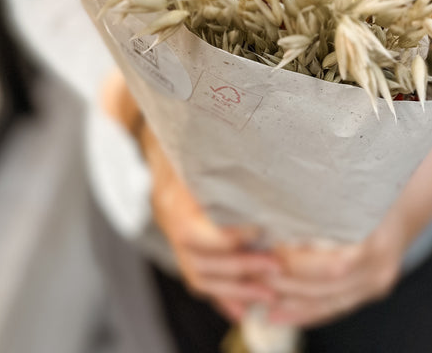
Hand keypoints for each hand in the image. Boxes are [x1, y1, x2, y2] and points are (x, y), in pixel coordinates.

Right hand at [101, 71, 279, 320]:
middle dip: (239, 269)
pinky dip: (224, 297)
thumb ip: (220, 134)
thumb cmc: (185, 127)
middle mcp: (169, 218)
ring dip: (236, 288)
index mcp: (173, 193)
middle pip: (198, 261)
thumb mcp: (196, 129)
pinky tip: (248, 308)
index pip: (193, 231)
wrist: (154, 130)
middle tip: (277, 269)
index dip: (227, 238)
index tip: (260, 230)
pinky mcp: (185, 243)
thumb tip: (262, 123)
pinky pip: (201, 278)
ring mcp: (175, 234)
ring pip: (199, 275)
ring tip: (271, 289)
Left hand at [265, 203, 407, 327]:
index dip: (297, 263)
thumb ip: (322, 205)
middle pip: (326, 288)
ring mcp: (377, 283)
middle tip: (256, 274)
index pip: (331, 266)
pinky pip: (335, 308)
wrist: (408, 202)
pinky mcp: (372, 290)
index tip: (269, 252)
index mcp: (374, 242)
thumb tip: (275, 208)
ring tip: (261, 298)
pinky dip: (306, 312)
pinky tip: (280, 314)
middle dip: (287, 284)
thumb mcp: (351, 191)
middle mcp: (379, 268)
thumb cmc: (372, 190)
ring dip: (291, 303)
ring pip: (328, 304)